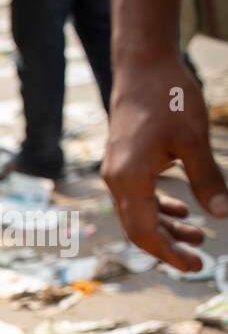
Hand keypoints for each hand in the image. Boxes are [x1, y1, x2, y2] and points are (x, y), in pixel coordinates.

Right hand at [103, 53, 227, 271]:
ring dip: (166, 228)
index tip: (194, 265)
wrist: (142, 67)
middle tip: (200, 260)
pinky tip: (182, 211)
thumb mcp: (194, 140)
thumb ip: (207, 179)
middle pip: (138, 228)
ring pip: (138, 213)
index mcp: (129, 178)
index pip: (144, 231)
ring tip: (198, 235)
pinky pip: (137, 197)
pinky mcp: (123, 162)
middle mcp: (117, 179)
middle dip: (168, 246)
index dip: (168, 253)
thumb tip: (223, 214)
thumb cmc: (168, 98)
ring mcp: (117, 171)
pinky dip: (159, 209)